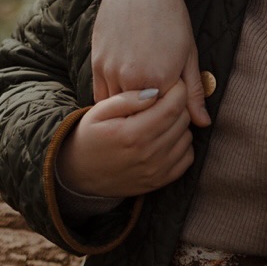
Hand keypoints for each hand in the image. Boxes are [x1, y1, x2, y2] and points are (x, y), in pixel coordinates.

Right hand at [56, 81, 195, 197]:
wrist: (79, 174)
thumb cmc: (90, 136)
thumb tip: (155, 91)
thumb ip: (127, 99)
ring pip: (187, 136)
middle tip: (164, 100)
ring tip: (161, 119)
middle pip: (183, 119)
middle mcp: (147, 155)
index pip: (174, 106)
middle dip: (178, 104)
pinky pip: (187, 157)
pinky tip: (164, 138)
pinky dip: (181, 144)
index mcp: (132, 134)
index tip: (171, 83)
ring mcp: (155, 171)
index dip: (179, 89)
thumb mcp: (99, 111)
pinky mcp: (159, 182)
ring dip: (179, 124)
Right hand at [92, 0, 208, 126]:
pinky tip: (124, 91)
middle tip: (158, 100)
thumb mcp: (189, 52)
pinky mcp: (96, 64)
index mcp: (161, 78)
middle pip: (140, 115)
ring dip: (130, 109)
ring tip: (142, 94)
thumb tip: (203, 123)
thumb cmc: (171, 16)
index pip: (165, 116)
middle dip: (150, 114)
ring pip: (119, 108)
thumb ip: (194, 91)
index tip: (175, 104)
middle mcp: (134, 79)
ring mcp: (111, 72)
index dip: (171, 113)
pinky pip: (102, 96)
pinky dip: (114, 100)